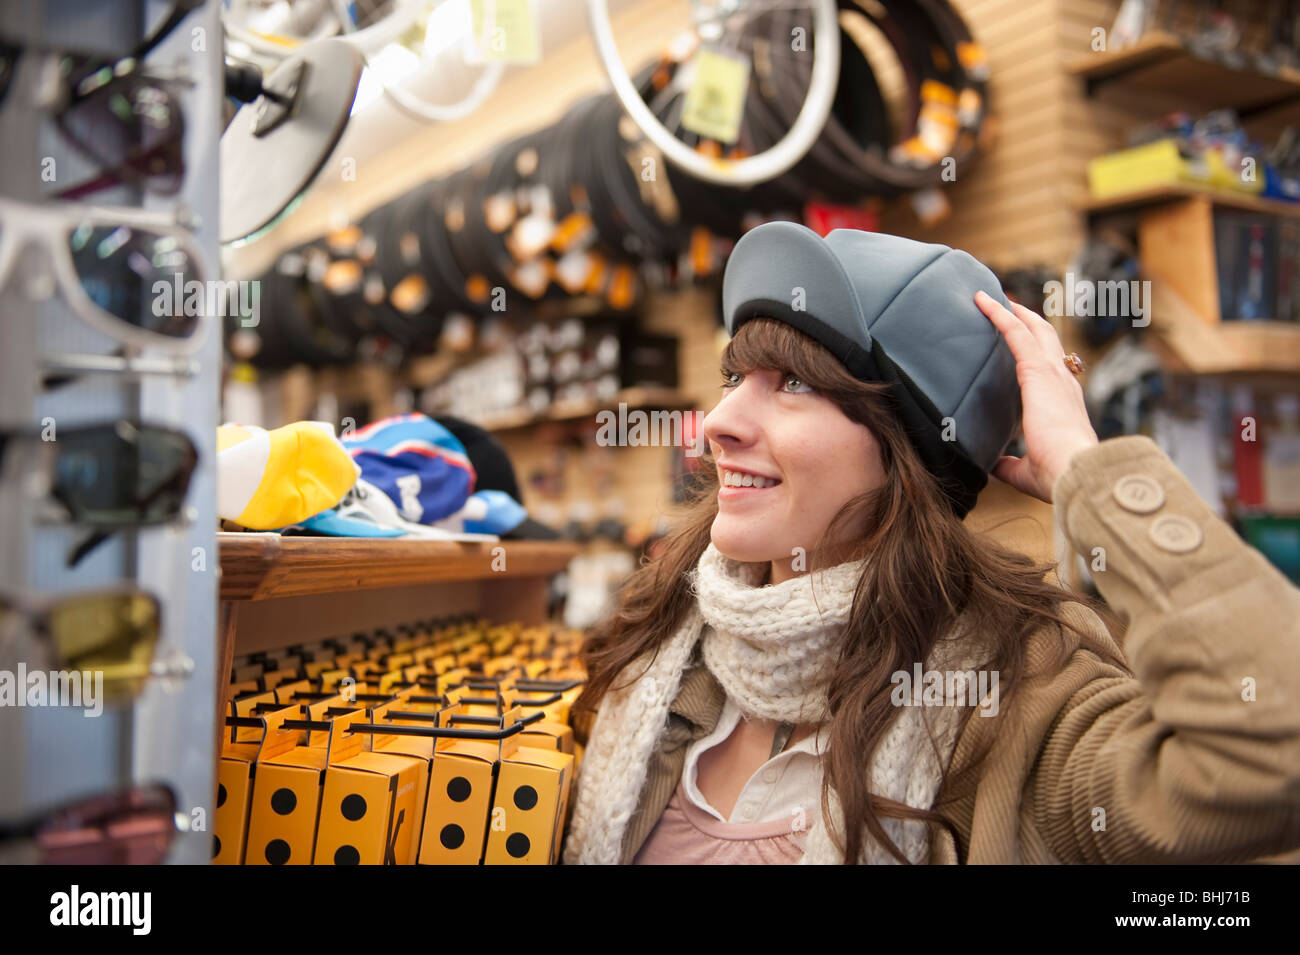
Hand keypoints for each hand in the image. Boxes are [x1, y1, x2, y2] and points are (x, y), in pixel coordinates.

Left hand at [974, 290, 1098, 502]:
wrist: (1076, 472)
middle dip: (1026, 321)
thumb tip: (992, 465)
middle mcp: (1063, 383)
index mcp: (1063, 404)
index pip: (1049, 368)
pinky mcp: (1039, 371)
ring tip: (989, 297)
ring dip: (1012, 311)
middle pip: (1046, 339)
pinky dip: (999, 314)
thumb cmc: (1058, 476)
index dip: (1036, 351)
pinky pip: (1017, 333)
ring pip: (1033, 330)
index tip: (1020, 338)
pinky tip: (982, 301)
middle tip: (1006, 305)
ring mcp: (1054, 374)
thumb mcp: (1028, 470)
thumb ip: (1009, 464)